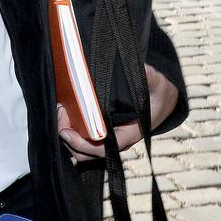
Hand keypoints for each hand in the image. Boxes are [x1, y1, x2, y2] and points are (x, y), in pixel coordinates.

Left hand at [58, 64, 179, 161]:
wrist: (161, 100)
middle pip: (86, 152)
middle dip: (69, 138)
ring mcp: (107, 140)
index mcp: (128, 134)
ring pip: (81, 149)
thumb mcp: (157, 84)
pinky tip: (64, 112)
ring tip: (59, 112)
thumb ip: (150, 77)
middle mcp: (115, 141)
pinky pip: (82, 139)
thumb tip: (144, 68)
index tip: (67, 132)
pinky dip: (71, 129)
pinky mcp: (100, 134)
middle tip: (59, 114)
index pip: (103, 149)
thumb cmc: (157, 94)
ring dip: (68, 135)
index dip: (83, 145)